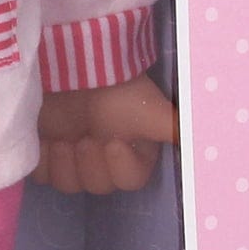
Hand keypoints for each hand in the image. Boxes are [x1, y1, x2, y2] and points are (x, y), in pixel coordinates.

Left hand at [33, 72, 177, 193]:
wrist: (66, 64)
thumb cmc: (113, 87)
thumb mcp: (151, 109)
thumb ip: (177, 133)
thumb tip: (207, 149)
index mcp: (132, 149)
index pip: (130, 181)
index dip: (120, 167)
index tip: (111, 142)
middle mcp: (102, 155)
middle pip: (97, 185)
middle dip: (89, 164)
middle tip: (82, 139)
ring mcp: (70, 154)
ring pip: (67, 184)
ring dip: (64, 164)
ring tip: (61, 140)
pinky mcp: (42, 150)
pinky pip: (41, 176)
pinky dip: (42, 160)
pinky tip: (45, 139)